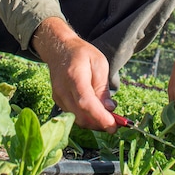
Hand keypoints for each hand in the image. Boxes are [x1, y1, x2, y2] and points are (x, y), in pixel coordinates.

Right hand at [31, 17, 116, 131]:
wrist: (59, 48)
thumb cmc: (82, 54)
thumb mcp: (99, 64)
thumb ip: (102, 87)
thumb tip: (109, 109)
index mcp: (75, 77)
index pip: (86, 103)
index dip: (100, 117)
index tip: (114, 126)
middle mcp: (63, 90)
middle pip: (81, 116)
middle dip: (100, 124)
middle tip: (116, 123)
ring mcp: (58, 97)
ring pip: (76, 120)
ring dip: (94, 123)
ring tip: (108, 116)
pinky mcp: (58, 101)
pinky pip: (72, 115)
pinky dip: (86, 118)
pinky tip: (96, 112)